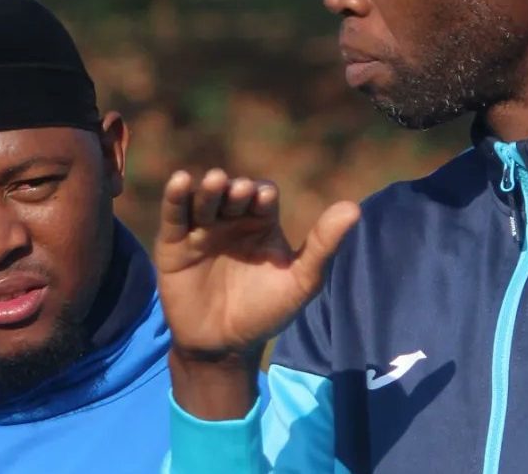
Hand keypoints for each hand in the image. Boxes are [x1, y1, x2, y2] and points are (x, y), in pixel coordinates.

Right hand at [155, 168, 359, 363]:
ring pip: (205, 199)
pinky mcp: (174, 244)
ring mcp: (202, 230)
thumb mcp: (301, 281)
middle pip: (233, 193)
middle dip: (236, 190)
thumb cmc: (267, 311)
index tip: (264, 198)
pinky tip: (181, 181)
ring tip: (214, 181)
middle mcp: (232, 220)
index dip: (263, 194)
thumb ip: (324, 245)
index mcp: (262, 223)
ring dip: (208, 188)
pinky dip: (176, 197)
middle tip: (239, 191)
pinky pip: (175, 215)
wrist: (224, 346)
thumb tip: (354, 207)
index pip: (263, 195)